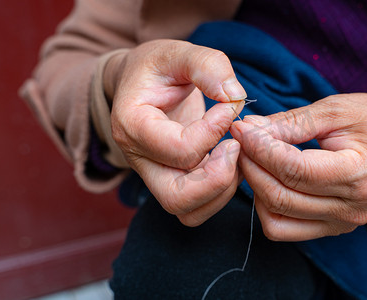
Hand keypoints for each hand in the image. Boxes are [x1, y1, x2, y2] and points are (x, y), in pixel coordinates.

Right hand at [107, 40, 246, 225]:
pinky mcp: (171, 181)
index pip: (180, 149)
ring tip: (234, 153)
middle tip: (234, 146)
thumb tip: (234, 96)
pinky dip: (221, 192)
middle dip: (218, 178)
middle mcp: (138, 159)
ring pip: (188, 211)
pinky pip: (197, 207)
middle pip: (177, 198)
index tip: (229, 105)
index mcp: (132, 124)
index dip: (215, 130)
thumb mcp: (178, 52)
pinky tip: (230, 160)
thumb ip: (207, 65)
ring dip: (222, 189)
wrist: (142, 82)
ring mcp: (154, 174)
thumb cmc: (157, 67)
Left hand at [230, 93, 366, 240]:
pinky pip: (283, 228)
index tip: (241, 128)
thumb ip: (291, 123)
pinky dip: (266, 206)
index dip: (260, 148)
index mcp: (360, 173)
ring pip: (276, 216)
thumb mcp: (334, 109)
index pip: (295, 169)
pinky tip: (267, 180)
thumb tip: (249, 130)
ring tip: (251, 157)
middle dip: (251, 165)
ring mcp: (344, 223)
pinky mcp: (334, 229)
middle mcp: (354, 207)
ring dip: (254, 186)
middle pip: (281, 195)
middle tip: (239, 140)